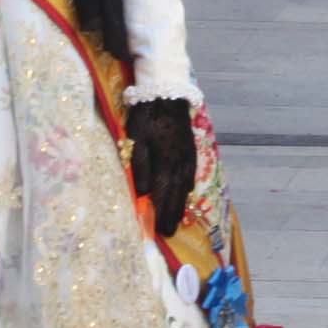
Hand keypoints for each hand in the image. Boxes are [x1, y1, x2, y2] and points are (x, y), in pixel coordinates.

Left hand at [127, 97, 198, 238]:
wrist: (167, 93)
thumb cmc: (146, 116)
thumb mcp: (136, 139)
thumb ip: (140, 167)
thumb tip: (144, 193)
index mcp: (166, 163)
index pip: (163, 195)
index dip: (160, 214)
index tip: (158, 232)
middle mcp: (180, 164)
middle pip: (176, 196)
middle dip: (172, 216)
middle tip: (168, 234)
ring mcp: (188, 157)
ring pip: (185, 187)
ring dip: (180, 205)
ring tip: (176, 220)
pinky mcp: (191, 149)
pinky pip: (191, 175)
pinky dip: (187, 188)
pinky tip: (185, 193)